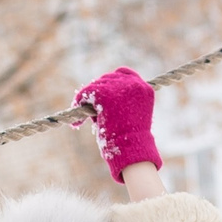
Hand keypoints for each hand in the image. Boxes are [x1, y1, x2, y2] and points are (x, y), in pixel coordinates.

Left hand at [72, 67, 159, 182]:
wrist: (131, 147)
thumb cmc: (132, 140)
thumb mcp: (133, 115)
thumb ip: (124, 101)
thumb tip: (103, 94)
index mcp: (144, 89)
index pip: (124, 73)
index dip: (111, 81)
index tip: (103, 91)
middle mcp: (134, 84)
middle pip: (108, 79)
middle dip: (99, 92)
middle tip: (92, 109)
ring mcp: (119, 87)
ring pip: (96, 86)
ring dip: (90, 99)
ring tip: (87, 117)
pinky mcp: (105, 94)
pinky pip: (86, 93)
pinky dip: (78, 102)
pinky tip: (78, 122)